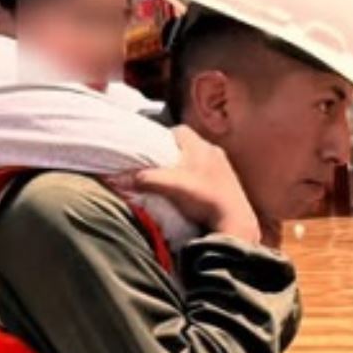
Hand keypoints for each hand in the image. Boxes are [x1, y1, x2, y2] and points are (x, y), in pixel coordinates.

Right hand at [128, 128, 261, 244]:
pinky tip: (192, 191)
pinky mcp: (229, 183)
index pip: (179, 130)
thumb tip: (119, 179)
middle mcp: (214, 152)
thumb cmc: (203, 197)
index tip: (153, 148)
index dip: (164, 137)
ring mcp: (224, 167)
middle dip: (174, 153)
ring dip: (187, 166)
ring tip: (175, 179)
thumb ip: (146, 179)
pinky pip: (210, 173)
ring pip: (200, 159)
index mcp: (201, 146)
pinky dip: (198, 178)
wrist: (233, 221)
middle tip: (161, 165)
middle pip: (189, 145)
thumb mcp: (170, 186)